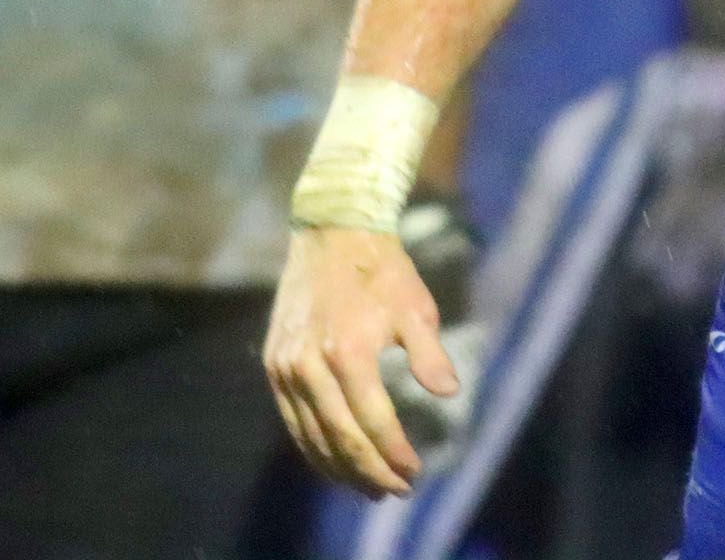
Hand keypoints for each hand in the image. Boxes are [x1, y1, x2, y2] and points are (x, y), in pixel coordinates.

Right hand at [264, 226, 458, 497]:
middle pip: (339, 438)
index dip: (394, 454)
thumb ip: (430, 355)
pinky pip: (292, 419)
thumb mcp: (417, 308)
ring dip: (339, 468)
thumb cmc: (384, 269)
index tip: (414, 474)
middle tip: (393, 491)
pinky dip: (312, 446)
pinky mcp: (275, 363)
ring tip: (367, 487)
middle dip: (368, 472)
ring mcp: (286, 367)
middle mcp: (310, 365)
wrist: (333, 232)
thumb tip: (449, 394)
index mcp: (349, 352)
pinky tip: (333, 460)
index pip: (373, 422)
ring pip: (310, 436)